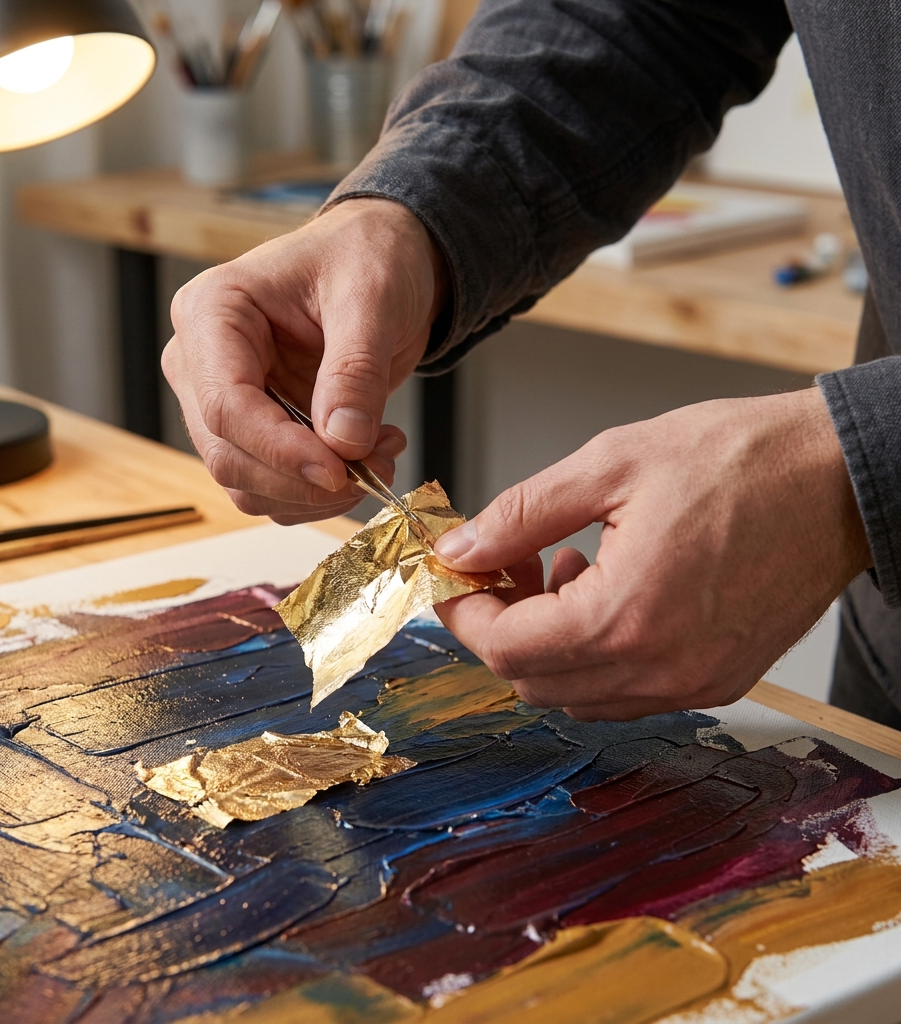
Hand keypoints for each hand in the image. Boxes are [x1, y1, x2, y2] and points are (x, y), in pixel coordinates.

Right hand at [162, 198, 447, 523]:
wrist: (376, 261)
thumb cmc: (365, 256)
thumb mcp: (372, 298)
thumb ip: (355, 370)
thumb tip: (343, 441)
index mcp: (212, 311)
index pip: (225, 405)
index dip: (280, 451)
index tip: (339, 472)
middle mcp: (200, 362)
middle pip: (228, 455)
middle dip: (303, 480)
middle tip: (375, 468)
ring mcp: (221, 401)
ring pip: (247, 483)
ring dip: (316, 493)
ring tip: (379, 454)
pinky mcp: (252, 430)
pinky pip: (272, 487)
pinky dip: (320, 492)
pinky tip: (365, 455)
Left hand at [433, 389, 871, 719]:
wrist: (840, 478)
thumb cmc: (742, 460)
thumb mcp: (610, 464)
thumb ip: (521, 514)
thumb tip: (462, 550)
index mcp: (627, 616)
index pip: (506, 649)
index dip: (464, 613)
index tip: (454, 577)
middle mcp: (662, 668)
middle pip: (534, 681)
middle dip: (501, 624)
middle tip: (504, 564)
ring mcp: (694, 682)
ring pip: (578, 693)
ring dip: (546, 640)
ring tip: (560, 566)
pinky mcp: (719, 678)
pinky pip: (627, 690)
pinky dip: (594, 652)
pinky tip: (604, 589)